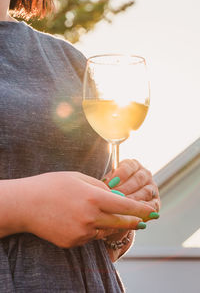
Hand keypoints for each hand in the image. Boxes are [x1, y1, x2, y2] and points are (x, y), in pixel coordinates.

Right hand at [21, 171, 155, 247]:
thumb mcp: (79, 178)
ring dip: (111, 223)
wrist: (26, 204)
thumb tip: (115, 195)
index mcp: (94, 198)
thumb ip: (101, 187)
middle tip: (141, 219)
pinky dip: (93, 228)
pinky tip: (82, 218)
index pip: (126, 206)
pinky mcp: (73, 242)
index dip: (141, 210)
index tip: (152, 211)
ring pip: (106, 230)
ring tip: (103, 213)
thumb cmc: (52, 185)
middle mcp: (91, 218)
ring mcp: (82, 233)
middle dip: (133, 220)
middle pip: (121, 222)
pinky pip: (91, 236)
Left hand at [99, 159, 159, 238]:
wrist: (117, 205)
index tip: (110, 183)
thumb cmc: (111, 190)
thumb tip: (104, 185)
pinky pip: (152, 205)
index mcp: (133, 165)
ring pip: (145, 192)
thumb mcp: (108, 182)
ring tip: (121, 206)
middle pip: (138, 179)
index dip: (120, 175)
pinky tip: (134, 213)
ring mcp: (152, 188)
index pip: (128, 166)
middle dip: (125, 189)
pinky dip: (144, 209)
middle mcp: (145, 174)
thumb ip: (108, 182)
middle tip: (114, 196)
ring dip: (133, 199)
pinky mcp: (156, 202)